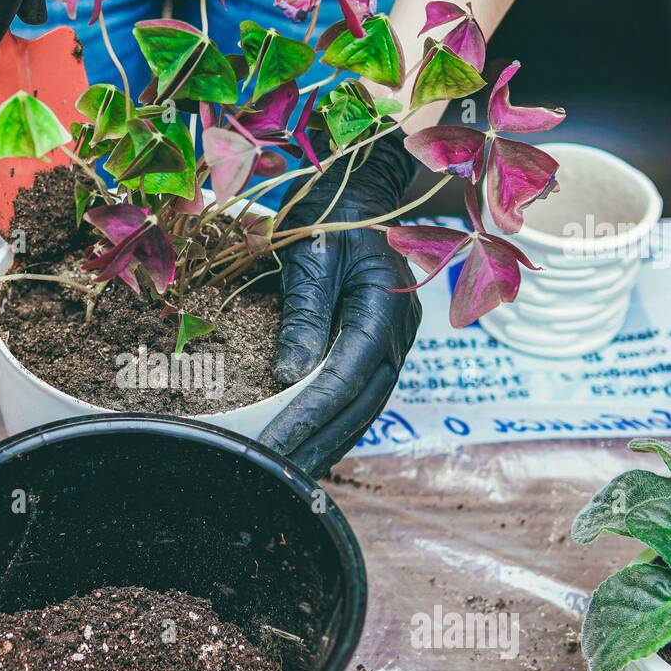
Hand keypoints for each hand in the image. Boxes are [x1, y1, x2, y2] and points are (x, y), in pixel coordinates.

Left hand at [258, 128, 421, 478]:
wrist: (363, 190)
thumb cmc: (332, 216)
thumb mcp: (313, 257)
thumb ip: (305, 314)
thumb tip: (290, 375)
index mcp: (383, 309)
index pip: (344, 379)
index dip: (309, 417)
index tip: (273, 445)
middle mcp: (398, 334)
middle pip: (360, 406)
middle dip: (318, 445)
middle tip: (276, 480)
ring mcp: (395, 343)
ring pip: (365, 409)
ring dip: (329, 444)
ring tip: (291, 477)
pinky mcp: (382, 347)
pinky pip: (362, 396)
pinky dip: (337, 425)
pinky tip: (312, 447)